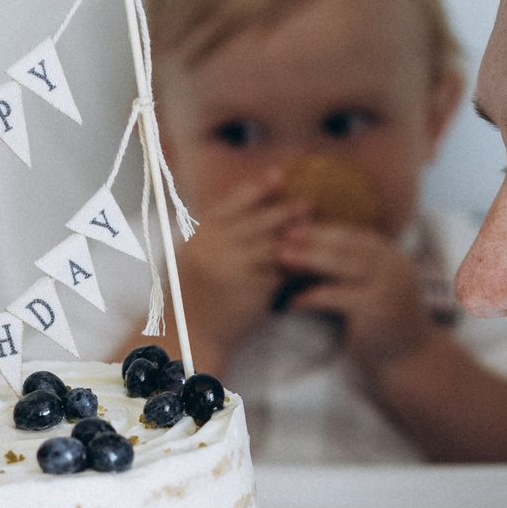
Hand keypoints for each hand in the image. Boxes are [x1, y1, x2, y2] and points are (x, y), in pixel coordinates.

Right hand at [168, 173, 305, 372]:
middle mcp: (215, 248)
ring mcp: (234, 268)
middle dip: (285, 210)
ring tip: (315, 226)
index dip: (257, 188)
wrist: (191, 332)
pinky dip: (297, 264)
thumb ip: (217, 232)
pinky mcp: (252, 290)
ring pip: (273, 245)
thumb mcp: (193, 255)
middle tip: (308, 201)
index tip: (279, 175)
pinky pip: (281, 272)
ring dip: (296, 235)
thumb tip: (253, 204)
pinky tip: (312, 258)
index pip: (231, 204)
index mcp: (201, 236)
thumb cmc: (193, 293)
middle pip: (257, 221)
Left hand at [279, 222, 441, 373]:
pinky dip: (311, 296)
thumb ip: (353, 268)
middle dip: (311, 239)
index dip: (321, 229)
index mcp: (391, 255)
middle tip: (282, 237)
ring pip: (341, 264)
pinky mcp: (376, 308)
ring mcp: (387, 284)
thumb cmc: (383, 323)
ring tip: (282, 260)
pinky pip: (335, 296)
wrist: (411, 359)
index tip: (291, 228)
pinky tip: (293, 302)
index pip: (351, 234)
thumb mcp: (371, 288)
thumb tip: (311, 249)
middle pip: (346, 243)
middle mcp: (393, 264)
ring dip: (308, 260)